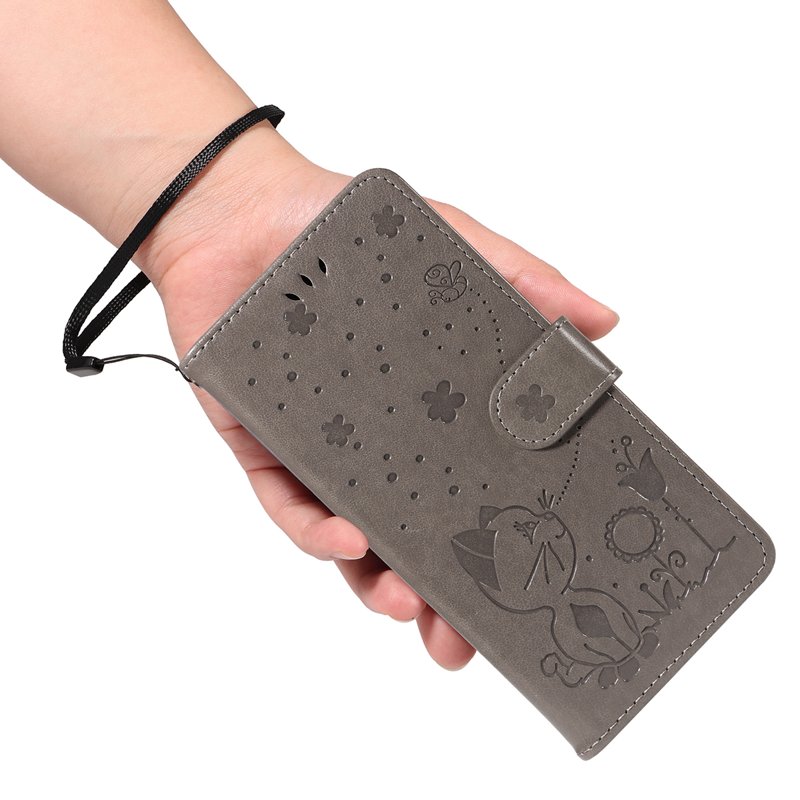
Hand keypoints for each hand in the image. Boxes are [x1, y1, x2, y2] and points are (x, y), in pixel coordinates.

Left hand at [136, 131, 618, 669]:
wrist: (245, 208)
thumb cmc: (347, 231)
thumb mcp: (452, 250)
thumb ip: (523, 282)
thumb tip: (603, 322)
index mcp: (423, 413)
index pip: (466, 492)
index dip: (496, 544)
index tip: (528, 589)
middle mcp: (373, 444)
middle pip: (407, 536)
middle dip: (433, 597)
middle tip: (459, 639)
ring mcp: (316, 450)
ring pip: (348, 538)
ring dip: (375, 580)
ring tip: (407, 604)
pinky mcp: (259, 444)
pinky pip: (284, 501)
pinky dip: (314, 528)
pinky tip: (346, 540)